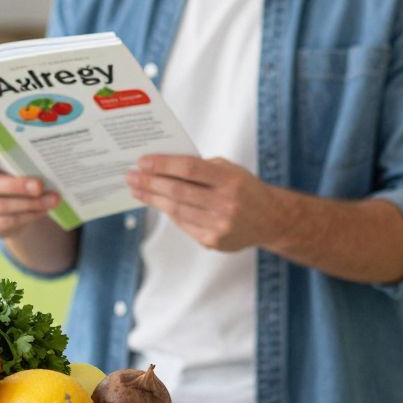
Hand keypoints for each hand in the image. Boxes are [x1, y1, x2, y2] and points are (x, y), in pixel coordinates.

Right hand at [0, 143, 59, 236]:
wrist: (10, 198)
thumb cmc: (12, 168)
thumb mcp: (12, 159)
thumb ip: (18, 157)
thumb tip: (44, 160)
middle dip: (15, 186)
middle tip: (39, 185)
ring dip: (29, 204)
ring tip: (52, 199)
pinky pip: (6, 221)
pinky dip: (28, 215)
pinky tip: (44, 209)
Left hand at [125, 155, 283, 252]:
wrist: (271, 220)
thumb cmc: (246, 189)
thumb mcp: (231, 170)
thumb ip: (202, 168)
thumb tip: (163, 166)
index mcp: (231, 180)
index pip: (191, 169)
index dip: (164, 165)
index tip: (142, 161)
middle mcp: (226, 204)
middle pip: (178, 192)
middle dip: (150, 183)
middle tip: (131, 176)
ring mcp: (219, 225)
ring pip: (177, 211)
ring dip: (153, 199)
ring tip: (137, 190)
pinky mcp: (213, 241)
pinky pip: (184, 225)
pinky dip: (168, 213)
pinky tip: (156, 203)